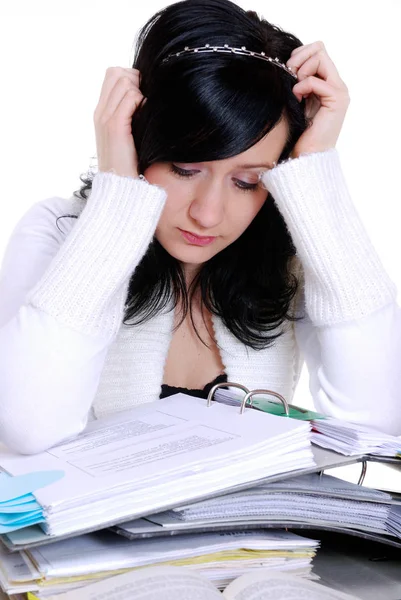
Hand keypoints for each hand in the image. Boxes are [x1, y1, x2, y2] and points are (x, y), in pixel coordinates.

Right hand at [93, 67, 144, 177]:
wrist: (119, 187)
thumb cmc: (128, 165)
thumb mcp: (127, 136)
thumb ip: (130, 117)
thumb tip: (146, 97)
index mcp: (101, 113)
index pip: (112, 75)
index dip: (130, 77)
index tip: (142, 96)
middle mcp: (100, 112)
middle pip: (117, 73)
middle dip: (136, 80)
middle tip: (145, 101)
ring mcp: (106, 118)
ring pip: (124, 81)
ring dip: (140, 91)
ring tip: (145, 110)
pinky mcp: (116, 126)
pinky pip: (131, 97)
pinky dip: (142, 101)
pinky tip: (146, 115)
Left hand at [286, 41, 349, 157]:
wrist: (307, 156)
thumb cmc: (299, 132)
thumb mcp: (296, 101)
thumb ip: (298, 81)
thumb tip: (288, 62)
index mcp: (327, 83)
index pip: (317, 50)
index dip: (300, 54)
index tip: (288, 71)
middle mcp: (336, 84)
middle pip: (319, 48)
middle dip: (299, 58)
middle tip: (289, 75)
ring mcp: (339, 91)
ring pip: (320, 57)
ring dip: (301, 69)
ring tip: (294, 88)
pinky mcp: (337, 100)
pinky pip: (317, 80)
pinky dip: (303, 86)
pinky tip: (297, 98)